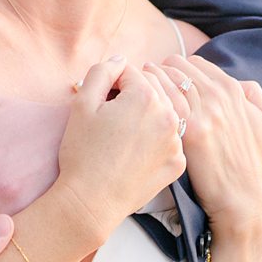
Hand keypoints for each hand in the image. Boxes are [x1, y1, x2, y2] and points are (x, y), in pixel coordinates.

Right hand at [55, 55, 186, 231]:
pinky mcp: (178, 163)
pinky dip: (155, 141)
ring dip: (147, 117)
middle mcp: (169, 116)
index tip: (102, 104)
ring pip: (163, 114)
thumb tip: (120, 60)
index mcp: (147, 97)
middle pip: (152, 91)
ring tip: (123, 136)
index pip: (132, 73)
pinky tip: (136, 153)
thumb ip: (102, 71)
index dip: (112, 85)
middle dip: (132, 98)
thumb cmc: (83, 152)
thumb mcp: (82, 103)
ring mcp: (176, 142)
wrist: (91, 201)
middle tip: (111, 120)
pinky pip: (169, 140)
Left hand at [157, 55, 261, 237]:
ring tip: (140, 89)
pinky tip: (141, 103)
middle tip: (147, 82)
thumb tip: (238, 82)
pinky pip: (163, 99)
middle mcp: (219, 96)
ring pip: (167, 78)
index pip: (196, 63)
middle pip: (178, 66)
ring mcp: (205, 112)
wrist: (241, 196)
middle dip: (161, 72)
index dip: (179, 70)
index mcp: (234, 90)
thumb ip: (254, 95)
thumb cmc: (250, 161)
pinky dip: (150, 95)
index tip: (168, 81)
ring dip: (151, 80)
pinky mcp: (190, 131)